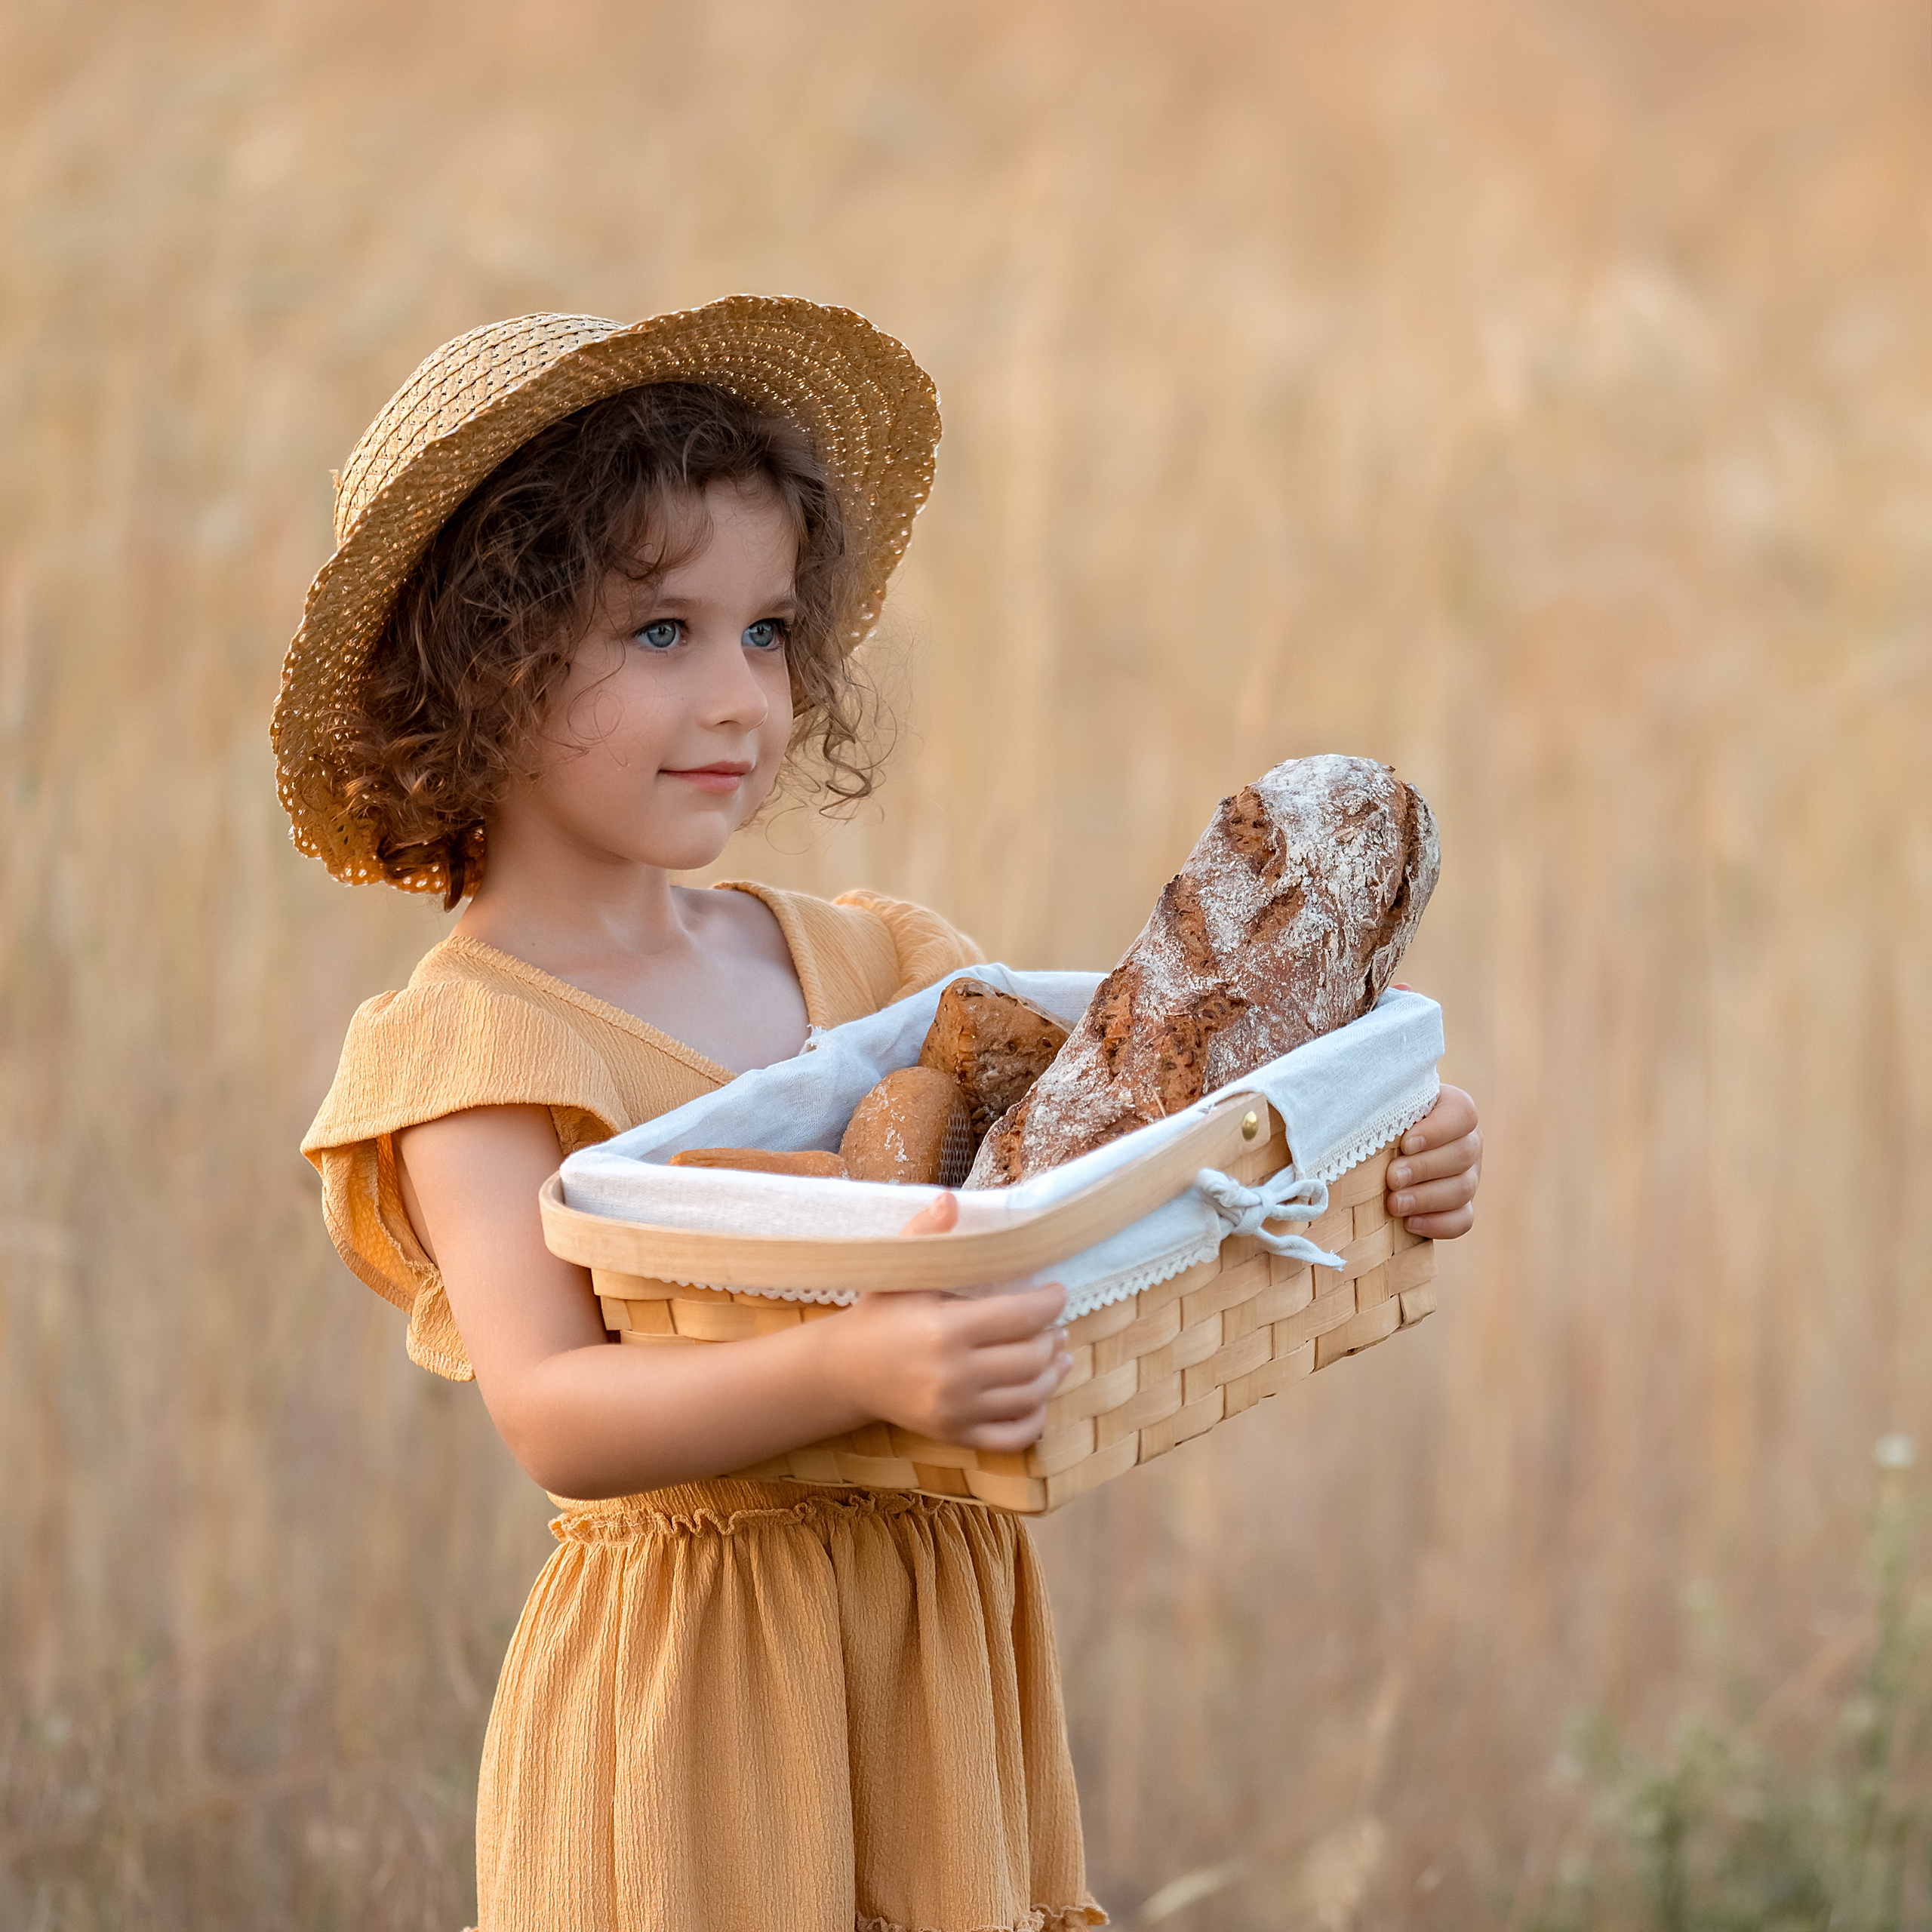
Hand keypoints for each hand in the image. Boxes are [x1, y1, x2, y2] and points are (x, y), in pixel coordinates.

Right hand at [817, 1192, 1070, 1451]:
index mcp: (944, 1329)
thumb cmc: (880, 1314)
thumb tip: (950, 1199)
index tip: (1057, 1293)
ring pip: (1029, 1397)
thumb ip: (926, 1234)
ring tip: (1058, 1356)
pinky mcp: (953, 1435)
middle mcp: (953, 1375)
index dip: (1049, 1303)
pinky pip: (1011, 1436)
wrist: (846, 1371)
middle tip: (1056, 1325)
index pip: (1019, 1317)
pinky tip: (1038, 1397)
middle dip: (1052, 1339)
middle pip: (1031, 1359)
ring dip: (1053, 1375)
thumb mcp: (897, 1270)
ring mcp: (954, 1411)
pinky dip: (1034, 1419)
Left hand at [1385, 1083, 1480, 1237]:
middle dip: (1424, 1168)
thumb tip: (1361, 1114)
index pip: (1462, 1114)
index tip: (1406, 1143)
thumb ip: (1381, 1107)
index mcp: (1452, 1109)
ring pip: (1463, 1189)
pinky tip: (1408, 1222)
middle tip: (1392, 1177)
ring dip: (1426, 1198)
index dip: (1437, 1131)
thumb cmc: (1376, 1121)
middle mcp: (1467, 1141)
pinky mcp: (1461, 1206)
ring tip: (1394, 1203)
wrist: (1373, 1151)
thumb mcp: (1379, 1107)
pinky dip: (1437, 1224)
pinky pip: (1462, 1220)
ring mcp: (1468, 1176)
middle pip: (1464, 1154)